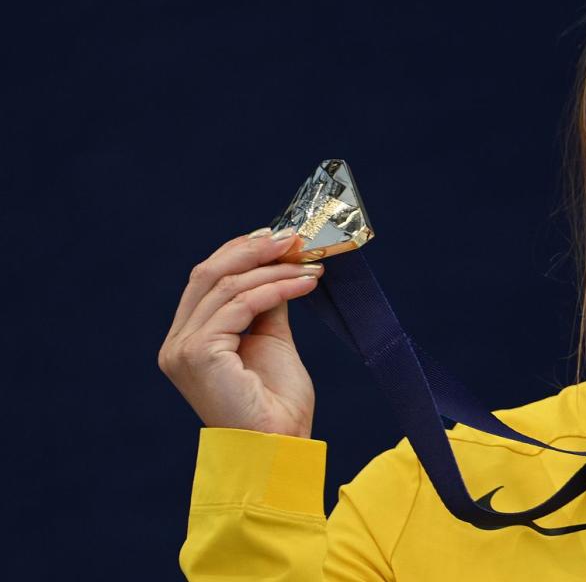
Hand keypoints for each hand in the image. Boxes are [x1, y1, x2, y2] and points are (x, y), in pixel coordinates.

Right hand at [159, 227, 320, 437]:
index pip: (206, 280)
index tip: (278, 236)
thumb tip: (277, 265)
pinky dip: (276, 288)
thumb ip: (267, 304)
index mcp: (188, 341)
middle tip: (294, 238)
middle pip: (209, 274)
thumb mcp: (272, 341)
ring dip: (274, 269)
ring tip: (310, 264)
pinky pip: (242, 305)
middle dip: (254, 250)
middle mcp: (177, 344)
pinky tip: (304, 283)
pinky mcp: (199, 354)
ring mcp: (183, 350)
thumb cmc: (276, 405)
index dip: (240, 252)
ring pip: (229, 286)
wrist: (279, 448)